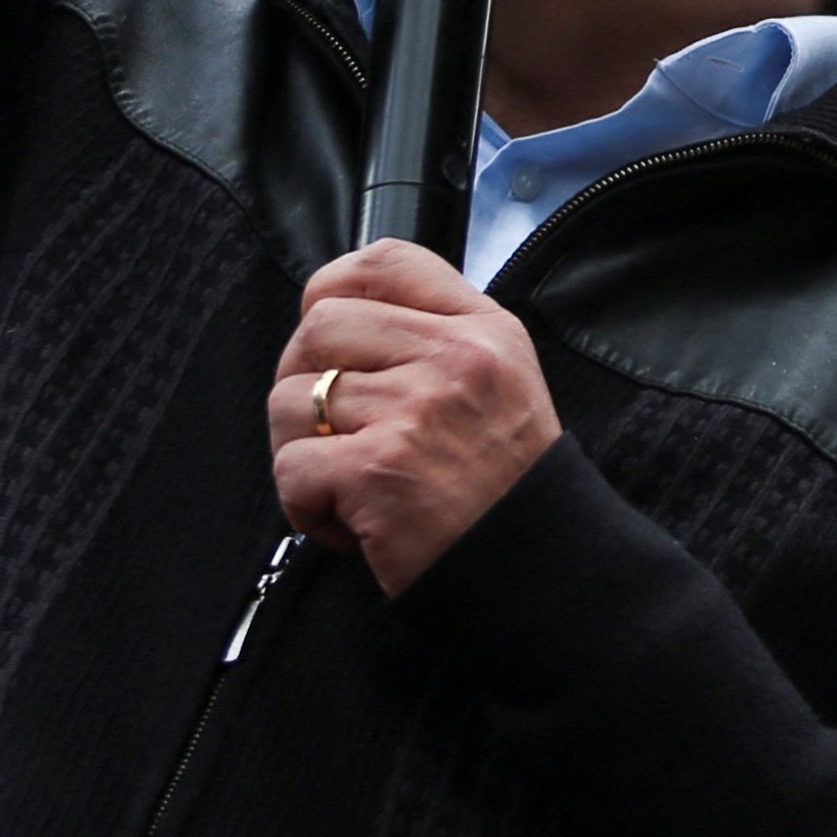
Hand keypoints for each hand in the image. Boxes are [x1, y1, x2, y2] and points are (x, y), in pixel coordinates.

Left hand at [267, 239, 562, 594]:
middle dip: (303, 382)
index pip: (386, 261)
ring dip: (300, 450)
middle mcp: (452, 359)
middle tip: (329, 432)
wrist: (544, 576)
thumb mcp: (504, 383)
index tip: (329, 338)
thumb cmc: (510, 490)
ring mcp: (414, 412)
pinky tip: (347, 523)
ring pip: (292, 399)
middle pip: (320, 327)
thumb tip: (341, 320)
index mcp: (482, 330)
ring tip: (343, 486)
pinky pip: (292, 465)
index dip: (333, 289)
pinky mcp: (379, 471)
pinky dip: (303, 505)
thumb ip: (438, 341)